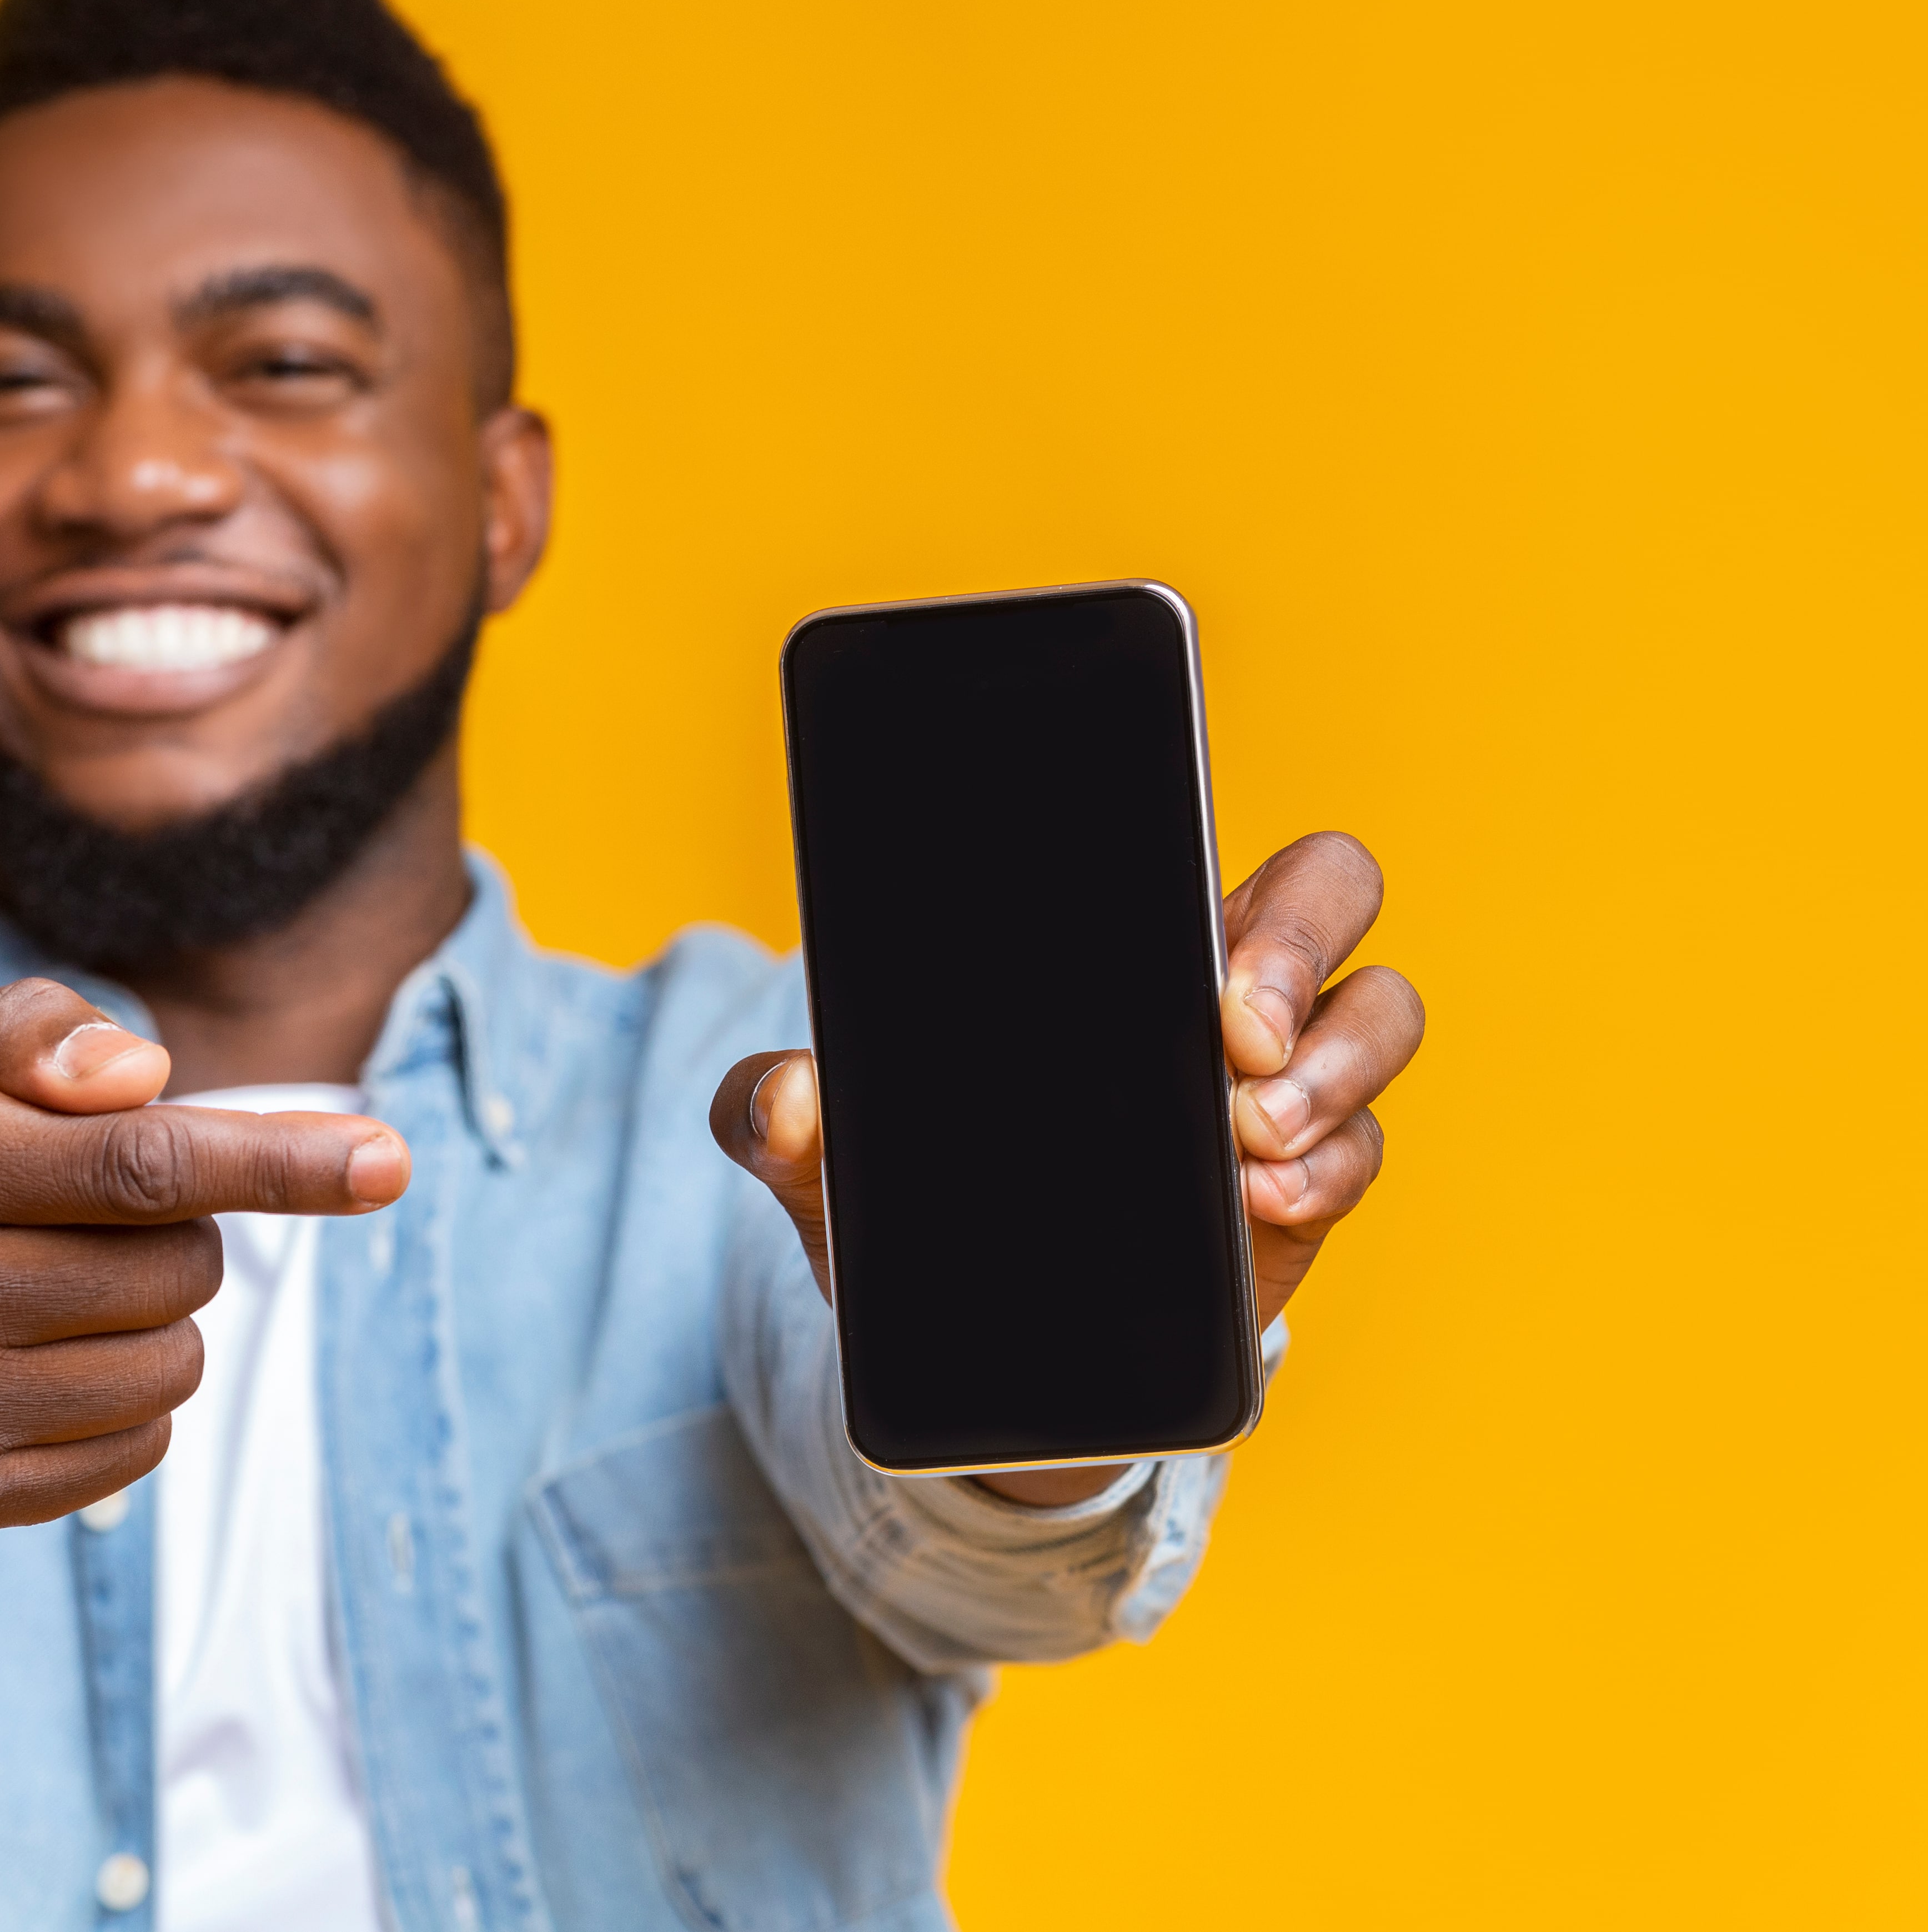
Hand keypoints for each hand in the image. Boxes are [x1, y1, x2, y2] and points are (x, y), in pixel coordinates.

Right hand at [0, 979, 409, 1531]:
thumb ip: (27, 1031)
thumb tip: (152, 1080)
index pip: (142, 1163)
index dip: (279, 1160)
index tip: (391, 1162)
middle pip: (177, 1264)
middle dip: (177, 1223)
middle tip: (90, 1206)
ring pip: (170, 1361)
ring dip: (155, 1309)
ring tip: (56, 1275)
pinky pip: (133, 1447)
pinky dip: (127, 1390)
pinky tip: (37, 1350)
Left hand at [709, 830, 1423, 1501]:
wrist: (972, 1324)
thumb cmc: (916, 1187)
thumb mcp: (830, 1151)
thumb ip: (777, 1112)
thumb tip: (787, 1096)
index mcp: (1129, 927)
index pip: (1210, 833)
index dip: (1244, 870)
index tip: (1207, 954)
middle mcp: (1226, 981)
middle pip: (1334, 892)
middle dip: (1304, 951)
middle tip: (1235, 1038)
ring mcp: (1279, 1082)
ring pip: (1379, 1014)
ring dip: (1333, 1073)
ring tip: (1247, 1139)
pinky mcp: (1304, 1184)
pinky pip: (1362, 1152)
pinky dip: (1328, 1171)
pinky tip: (1262, 1200)